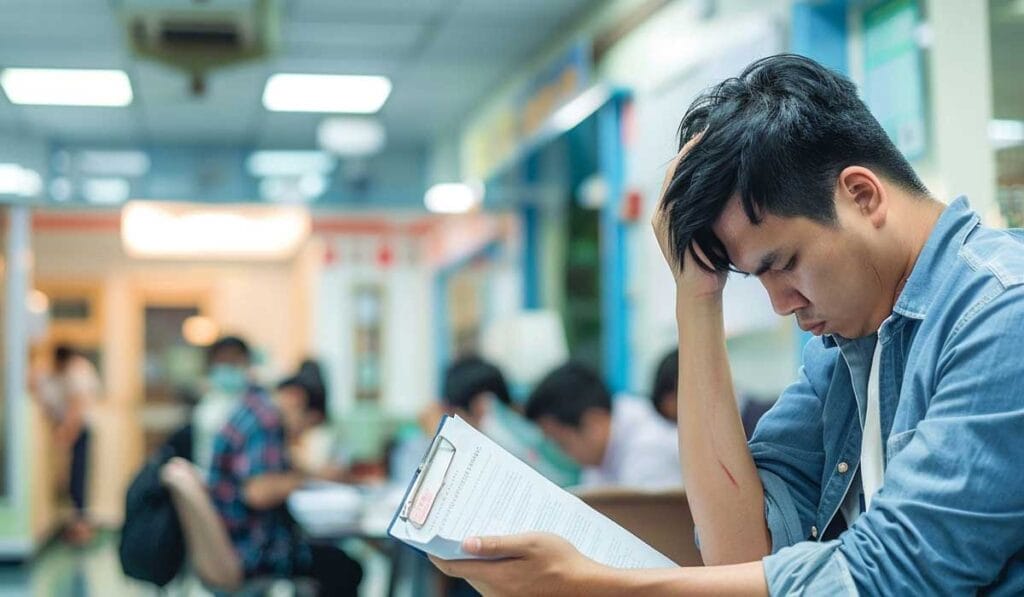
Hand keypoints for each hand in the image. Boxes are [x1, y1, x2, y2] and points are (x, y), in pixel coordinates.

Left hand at [429, 533, 616, 596]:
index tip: (427, 538)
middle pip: (464, 571)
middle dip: (457, 551)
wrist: (586, 587)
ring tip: (480, 533)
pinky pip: (492, 581)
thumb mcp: (529, 543)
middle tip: (455, 526)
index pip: (452, 568)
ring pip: (478, 576)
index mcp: (496, 577)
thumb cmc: (561, 561)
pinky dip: (490, 565)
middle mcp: (495, 593)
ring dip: (475, 557)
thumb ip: (496, 544)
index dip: (436, 553)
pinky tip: (501, 550)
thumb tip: (464, 543)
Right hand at [652, 136, 727, 300]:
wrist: (702, 292)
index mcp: (671, 213)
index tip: (714, 134)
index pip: (681, 175)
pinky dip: (687, 173)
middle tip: (711, 128)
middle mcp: (662, 213)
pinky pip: (676, 191)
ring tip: (708, 136)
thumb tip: (739, 187)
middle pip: (675, 171)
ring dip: (690, 156)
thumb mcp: (717, 232)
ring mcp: (662, 218)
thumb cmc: (715, 265)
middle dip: (692, 149)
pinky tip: (703, 160)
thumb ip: (717, 211)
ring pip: (673, 178)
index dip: (695, 153)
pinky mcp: (666, 224)